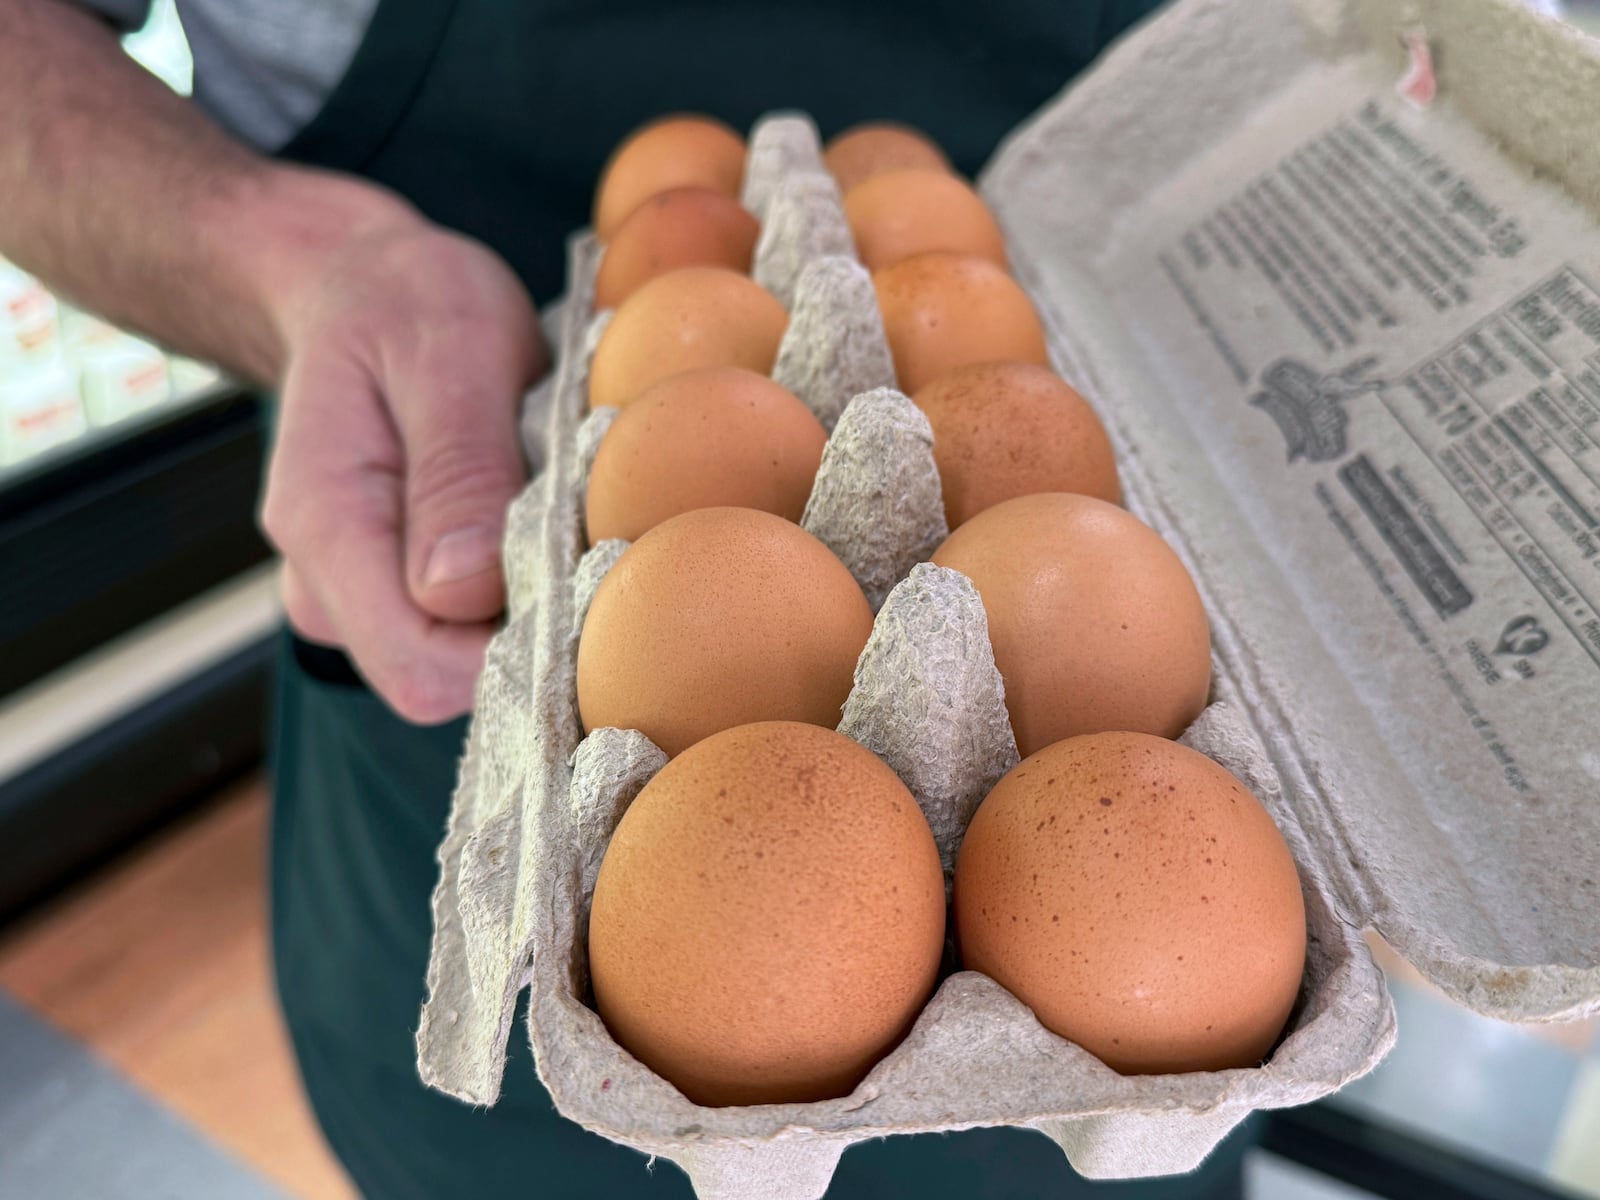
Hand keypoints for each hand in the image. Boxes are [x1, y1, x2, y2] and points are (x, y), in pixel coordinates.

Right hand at [261, 213, 548, 722]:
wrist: (360, 286)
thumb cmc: (407, 303)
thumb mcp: (451, 351)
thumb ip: (458, 471)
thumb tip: (462, 591)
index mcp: (328, 529)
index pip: (422, 669)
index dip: (513, 654)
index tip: (581, 584)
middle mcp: (329, 586)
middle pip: (447, 678)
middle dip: (524, 625)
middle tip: (570, 521)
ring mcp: (357, 595)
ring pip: (463, 657)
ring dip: (521, 598)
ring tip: (538, 495)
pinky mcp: (393, 590)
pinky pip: (466, 625)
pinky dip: (512, 583)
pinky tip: (523, 512)